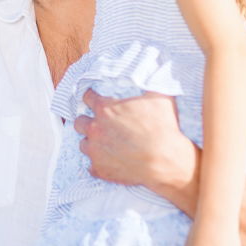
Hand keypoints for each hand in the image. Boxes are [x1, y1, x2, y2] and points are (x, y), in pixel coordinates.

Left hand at [74, 89, 191, 188]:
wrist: (166, 161)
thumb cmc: (163, 129)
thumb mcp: (160, 98)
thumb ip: (148, 86)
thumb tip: (150, 75)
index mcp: (105, 109)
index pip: (87, 97)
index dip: (91, 97)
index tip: (93, 99)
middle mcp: (95, 128)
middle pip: (79, 122)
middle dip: (87, 121)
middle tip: (98, 124)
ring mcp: (95, 150)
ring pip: (83, 144)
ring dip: (92, 143)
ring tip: (104, 144)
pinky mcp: (99, 169)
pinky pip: (91, 166)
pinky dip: (99, 164)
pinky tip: (109, 162)